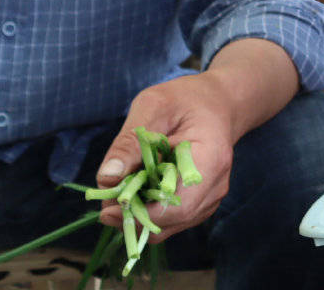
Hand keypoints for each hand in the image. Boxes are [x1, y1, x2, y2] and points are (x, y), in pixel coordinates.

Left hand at [94, 73, 238, 241]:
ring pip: (169, 225)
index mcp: (210, 161)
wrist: (218, 102)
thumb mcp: (153, 106)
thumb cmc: (186, 99)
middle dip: (134, 216)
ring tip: (118, 193)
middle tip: (105, 201)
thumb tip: (106, 179)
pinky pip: (172, 219)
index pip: (177, 206)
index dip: (140, 213)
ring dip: (139, 215)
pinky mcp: (201, 202)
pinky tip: (136, 192)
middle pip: (170, 221)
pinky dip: (149, 211)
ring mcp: (210, 198)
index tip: (107, 208)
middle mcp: (215, 187)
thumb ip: (130, 142)